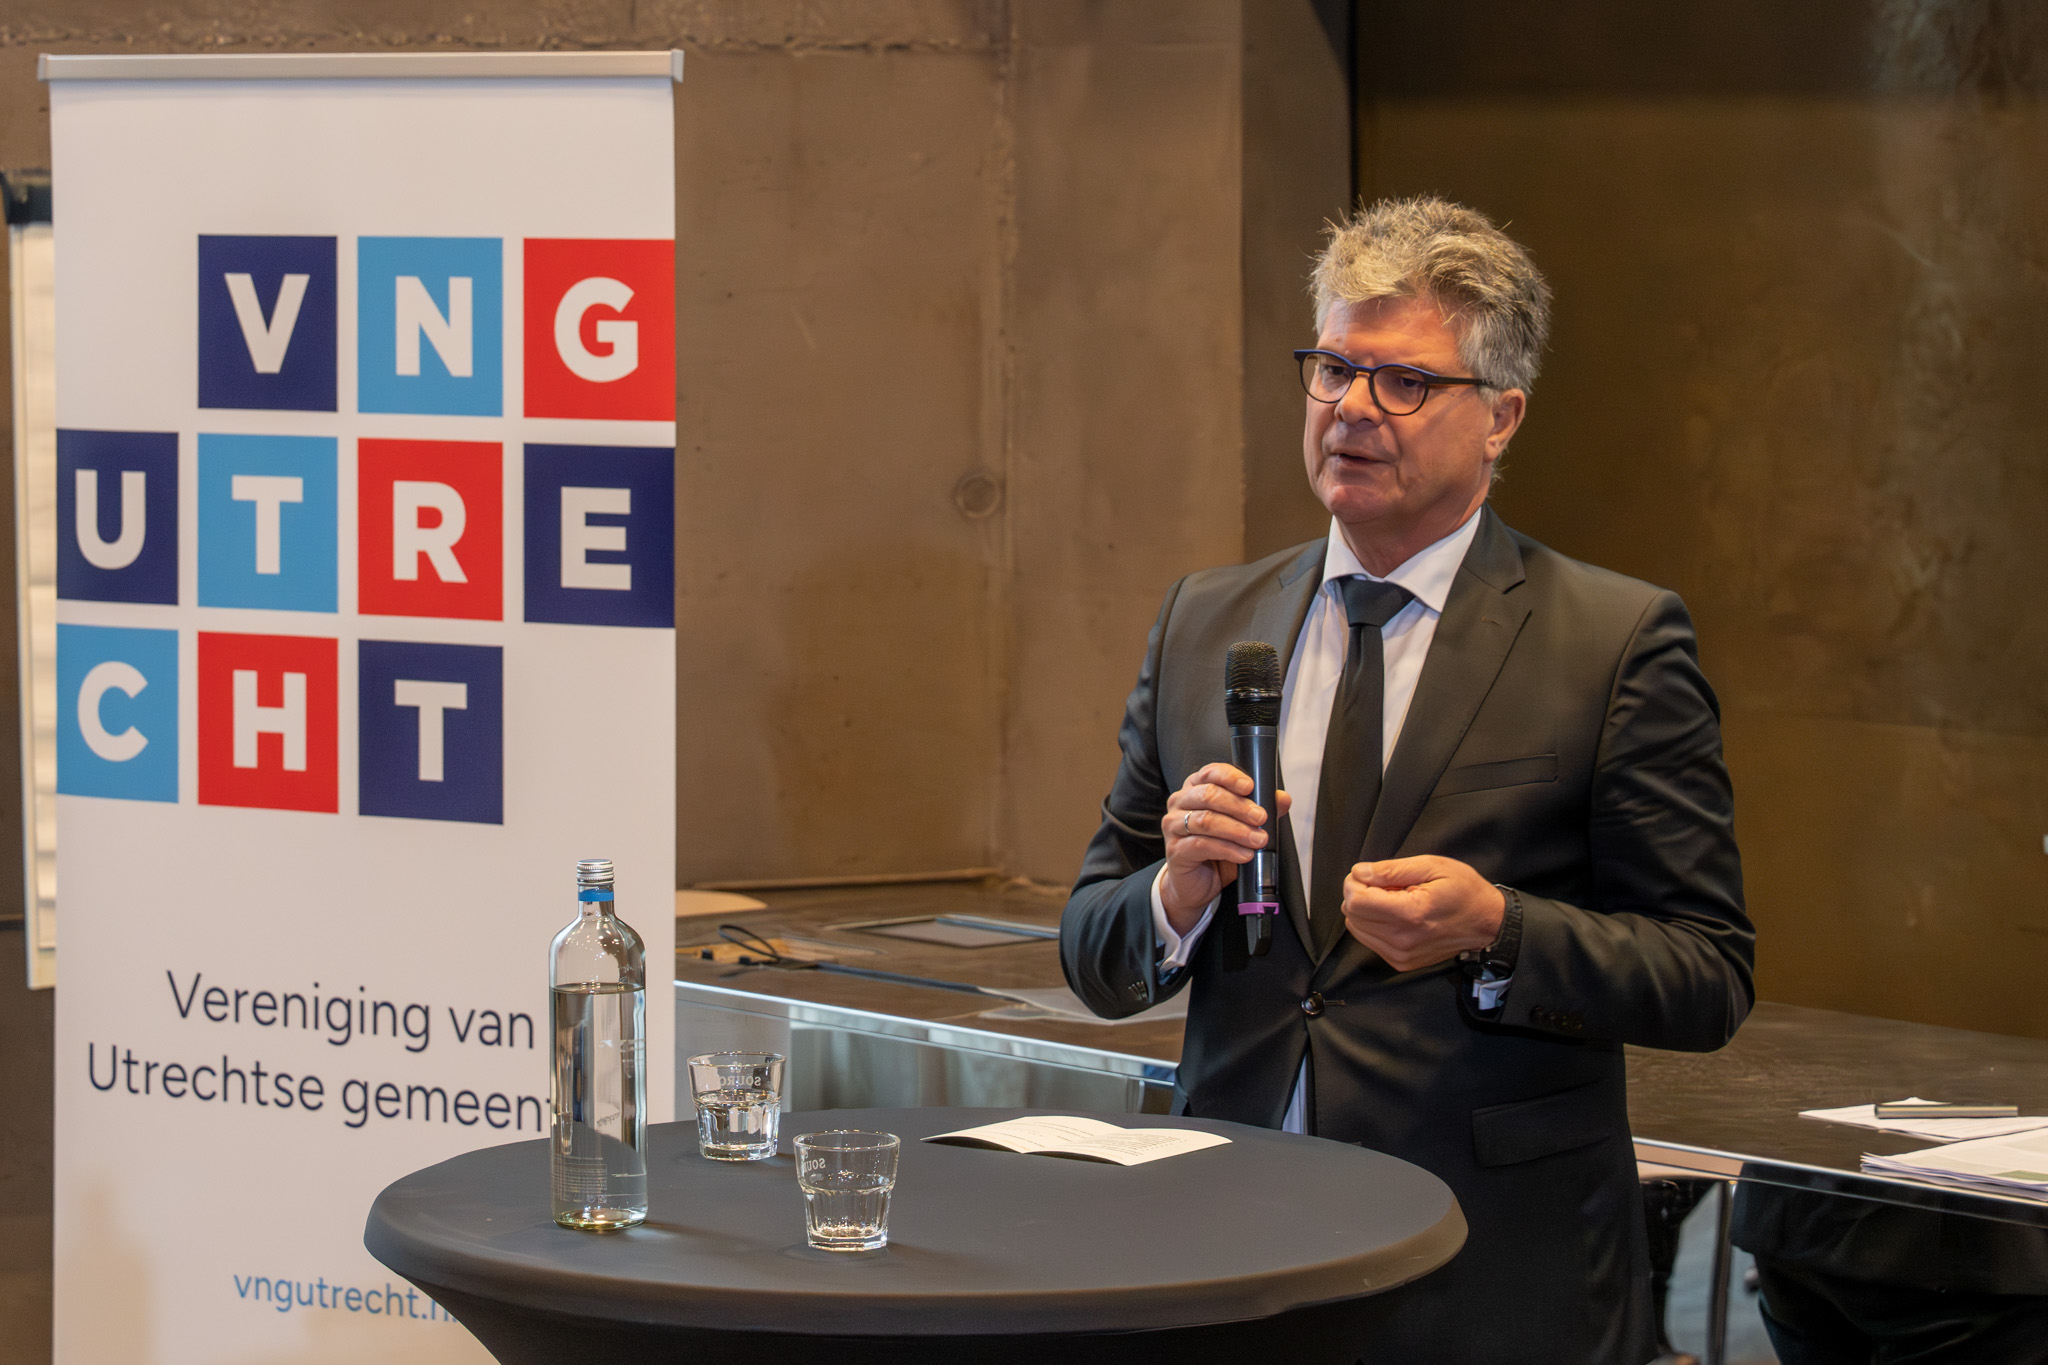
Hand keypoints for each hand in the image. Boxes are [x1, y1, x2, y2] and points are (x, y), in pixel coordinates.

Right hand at [1159, 764, 1292, 934]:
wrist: (1200, 883)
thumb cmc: (1218, 850)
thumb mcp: (1242, 827)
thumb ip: (1259, 810)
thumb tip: (1282, 799)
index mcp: (1195, 789)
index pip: (1210, 773)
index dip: (1230, 777)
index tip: (1250, 787)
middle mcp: (1180, 803)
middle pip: (1208, 795)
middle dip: (1239, 806)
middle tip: (1261, 818)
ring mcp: (1173, 826)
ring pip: (1206, 820)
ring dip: (1237, 830)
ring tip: (1258, 840)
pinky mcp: (1175, 850)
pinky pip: (1201, 845)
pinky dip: (1228, 849)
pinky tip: (1244, 855)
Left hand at [1340, 855, 1504, 971]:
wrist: (1488, 923)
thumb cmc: (1464, 890)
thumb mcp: (1432, 866)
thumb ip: (1390, 870)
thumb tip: (1358, 873)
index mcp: (1410, 914)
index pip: (1356, 902)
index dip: (1355, 883)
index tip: (1370, 874)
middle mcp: (1403, 940)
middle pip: (1352, 915)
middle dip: (1360, 894)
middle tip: (1385, 885)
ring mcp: (1402, 955)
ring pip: (1357, 928)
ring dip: (1366, 910)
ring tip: (1394, 899)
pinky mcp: (1402, 962)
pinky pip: (1369, 940)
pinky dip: (1375, 924)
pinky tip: (1396, 914)